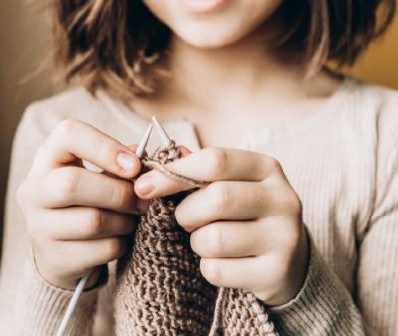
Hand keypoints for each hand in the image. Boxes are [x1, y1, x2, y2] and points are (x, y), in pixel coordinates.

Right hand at [16, 118, 146, 289]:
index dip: (106, 147)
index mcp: (49, 156)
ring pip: (92, 221)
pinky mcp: (53, 259)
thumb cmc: (90, 198)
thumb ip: (124, 162)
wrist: (64, 249)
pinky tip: (120, 237)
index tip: (135, 165)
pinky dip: (121, 243)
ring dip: (124, 220)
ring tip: (132, 218)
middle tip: (142, 199)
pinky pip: (101, 249)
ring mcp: (38, 226)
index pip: (69, 135)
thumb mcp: (101, 172)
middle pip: (73, 184)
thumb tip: (147, 159)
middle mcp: (34, 189)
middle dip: (119, 192)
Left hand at [133, 147, 308, 305]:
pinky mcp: (276, 272)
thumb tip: (154, 164)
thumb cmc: (245, 212)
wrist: (287, 258)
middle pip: (216, 198)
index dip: (174, 172)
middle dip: (186, 212)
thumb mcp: (230, 183)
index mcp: (267, 168)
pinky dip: (208, 267)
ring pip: (213, 238)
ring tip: (208, 239)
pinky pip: (217, 270)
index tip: (144, 186)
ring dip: (196, 242)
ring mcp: (284, 237)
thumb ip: (197, 170)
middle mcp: (283, 198)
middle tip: (186, 219)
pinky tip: (223, 261)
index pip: (216, 160)